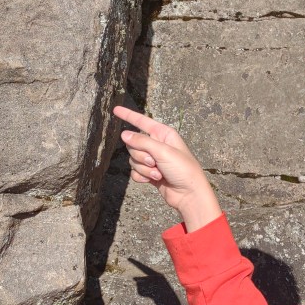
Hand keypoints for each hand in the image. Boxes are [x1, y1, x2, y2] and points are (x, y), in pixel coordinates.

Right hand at [112, 106, 221, 231]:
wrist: (188, 194)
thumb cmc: (183, 169)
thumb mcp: (163, 151)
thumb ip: (142, 141)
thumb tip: (124, 134)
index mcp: (164, 134)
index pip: (142, 121)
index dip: (128, 115)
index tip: (115, 109)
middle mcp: (157, 145)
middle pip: (133, 144)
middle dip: (141, 155)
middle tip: (154, 162)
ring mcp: (153, 159)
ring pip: (133, 159)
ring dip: (144, 168)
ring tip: (158, 173)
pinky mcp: (149, 173)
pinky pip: (135, 171)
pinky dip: (142, 176)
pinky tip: (153, 180)